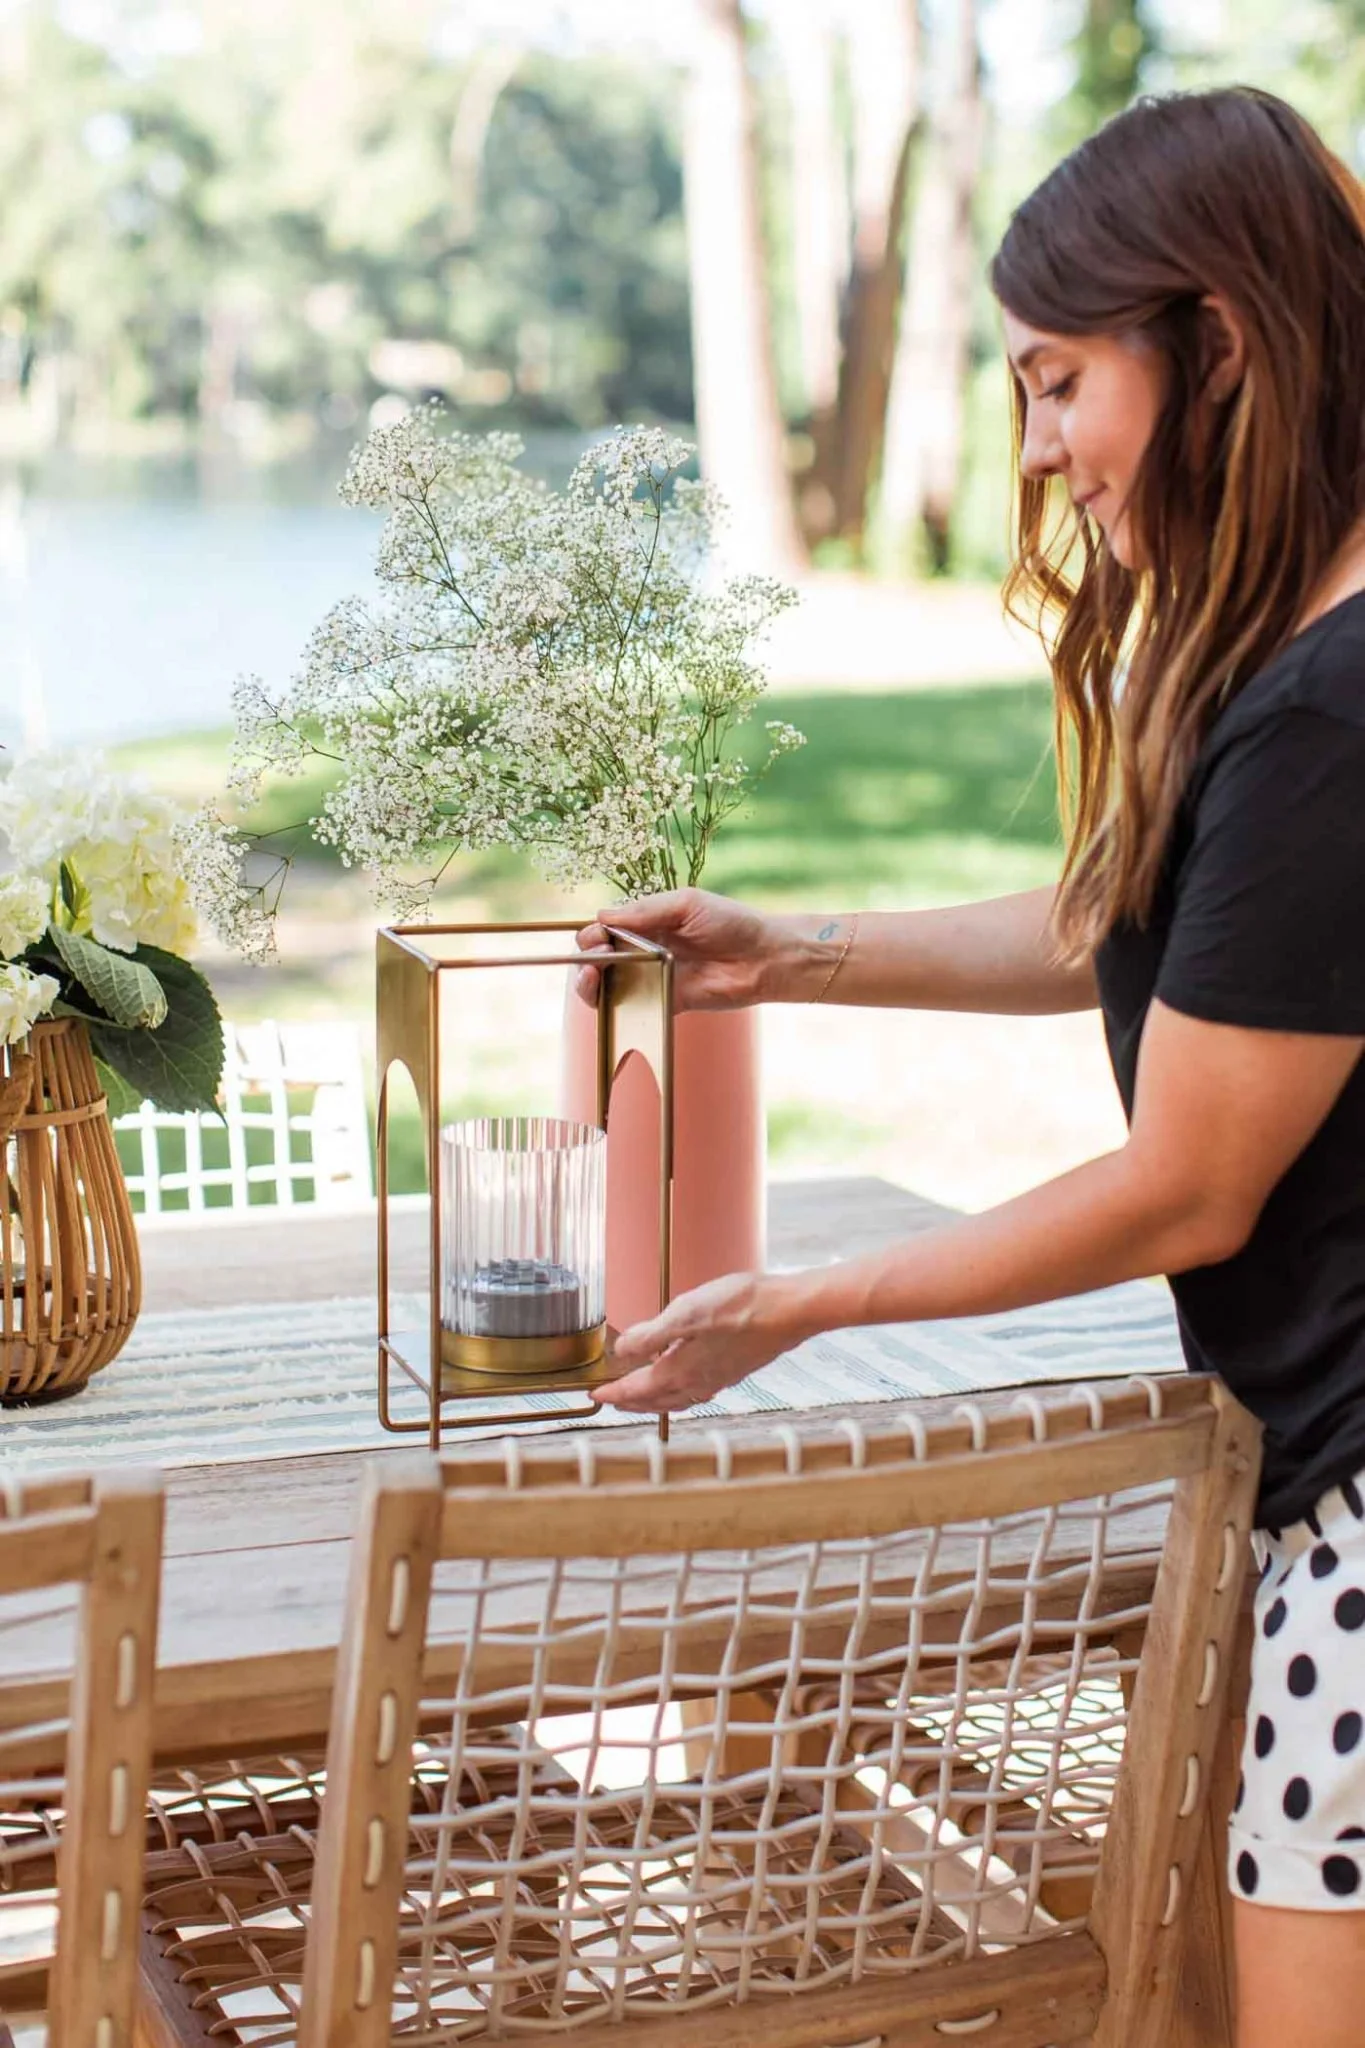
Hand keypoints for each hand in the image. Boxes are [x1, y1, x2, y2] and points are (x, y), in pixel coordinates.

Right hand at [575, 888, 778, 1011]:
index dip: (592, 932)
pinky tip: (612, 997)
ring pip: (609, 985)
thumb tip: (602, 916)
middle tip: (595, 956)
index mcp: (648, 923)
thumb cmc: (730, 922)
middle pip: (599, 957)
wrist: (763, 957)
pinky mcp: (666, 1003)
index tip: (594, 936)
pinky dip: (616, 1006)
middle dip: (587, 956)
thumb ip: (646, 910)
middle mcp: (645, 950)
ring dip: (591, 983)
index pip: (605, 928)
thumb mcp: (686, 904)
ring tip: (594, 977)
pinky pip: (634, 1008)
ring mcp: (653, 978)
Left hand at [590, 1270, 806, 1412]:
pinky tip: (683, 1380)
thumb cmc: (742, 1307)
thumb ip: (651, 1334)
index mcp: (681, 1371)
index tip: (595, 1396)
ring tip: (641, 1395)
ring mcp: (718, 1379)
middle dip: (630, 1402)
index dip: (613, 1392)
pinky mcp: (734, 1371)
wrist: (789, 1312)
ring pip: (676, 1400)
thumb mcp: (686, 1313)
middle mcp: (698, 1383)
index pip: (637, 1389)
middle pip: (654, 1401)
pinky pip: (695, 1392)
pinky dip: (678, 1393)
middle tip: (612, 1400)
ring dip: (653, 1401)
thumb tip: (622, 1352)